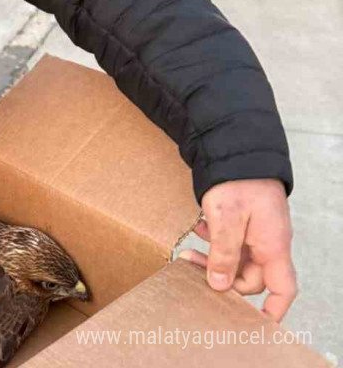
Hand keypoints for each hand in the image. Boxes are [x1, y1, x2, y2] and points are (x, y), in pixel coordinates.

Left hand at [179, 178, 295, 322]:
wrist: (237, 149)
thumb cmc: (238, 181)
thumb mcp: (226, 219)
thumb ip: (223, 254)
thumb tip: (218, 285)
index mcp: (273, 245)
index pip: (283, 289)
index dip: (272, 310)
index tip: (253, 323)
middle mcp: (269, 242)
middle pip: (250, 278)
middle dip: (221, 278)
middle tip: (191, 266)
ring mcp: (257, 233)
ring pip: (236, 260)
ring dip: (213, 260)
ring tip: (189, 253)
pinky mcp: (245, 223)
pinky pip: (231, 243)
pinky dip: (214, 242)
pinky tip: (199, 230)